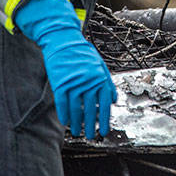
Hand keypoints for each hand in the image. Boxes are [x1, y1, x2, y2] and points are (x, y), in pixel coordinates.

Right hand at [13, 0, 115, 137]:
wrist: (63, 40)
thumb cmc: (82, 52)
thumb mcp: (100, 63)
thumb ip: (108, 82)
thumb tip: (114, 100)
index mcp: (100, 77)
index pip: (104, 104)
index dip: (104, 119)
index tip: (104, 130)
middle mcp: (88, 82)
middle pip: (90, 109)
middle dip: (91, 125)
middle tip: (90, 135)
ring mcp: (74, 83)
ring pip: (76, 109)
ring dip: (77, 122)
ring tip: (77, 132)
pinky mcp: (60, 83)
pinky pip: (62, 103)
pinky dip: (64, 113)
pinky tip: (65, 122)